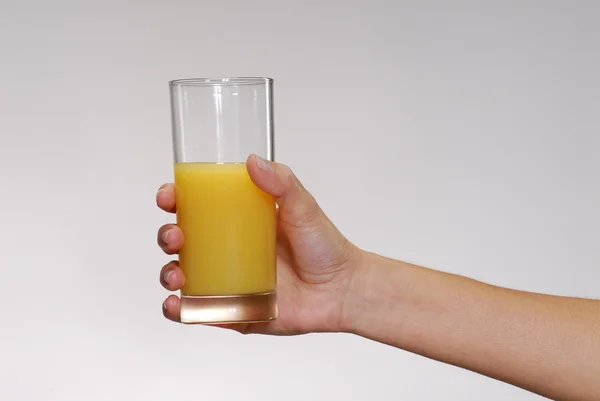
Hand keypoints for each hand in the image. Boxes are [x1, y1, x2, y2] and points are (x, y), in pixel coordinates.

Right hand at [156, 155, 363, 333]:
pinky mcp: (233, 310)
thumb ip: (282, 182)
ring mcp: (228, 281)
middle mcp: (227, 251)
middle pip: (181, 241)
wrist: (343, 290)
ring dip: (168, 273)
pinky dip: (179, 310)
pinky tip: (176, 305)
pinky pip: (198, 311)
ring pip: (182, 276)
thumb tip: (252, 161)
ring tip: (177, 275)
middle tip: (176, 237)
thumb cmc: (324, 246)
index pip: (196, 207)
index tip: (169, 196)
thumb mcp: (304, 207)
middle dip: (167, 236)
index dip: (174, 200)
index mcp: (238, 222)